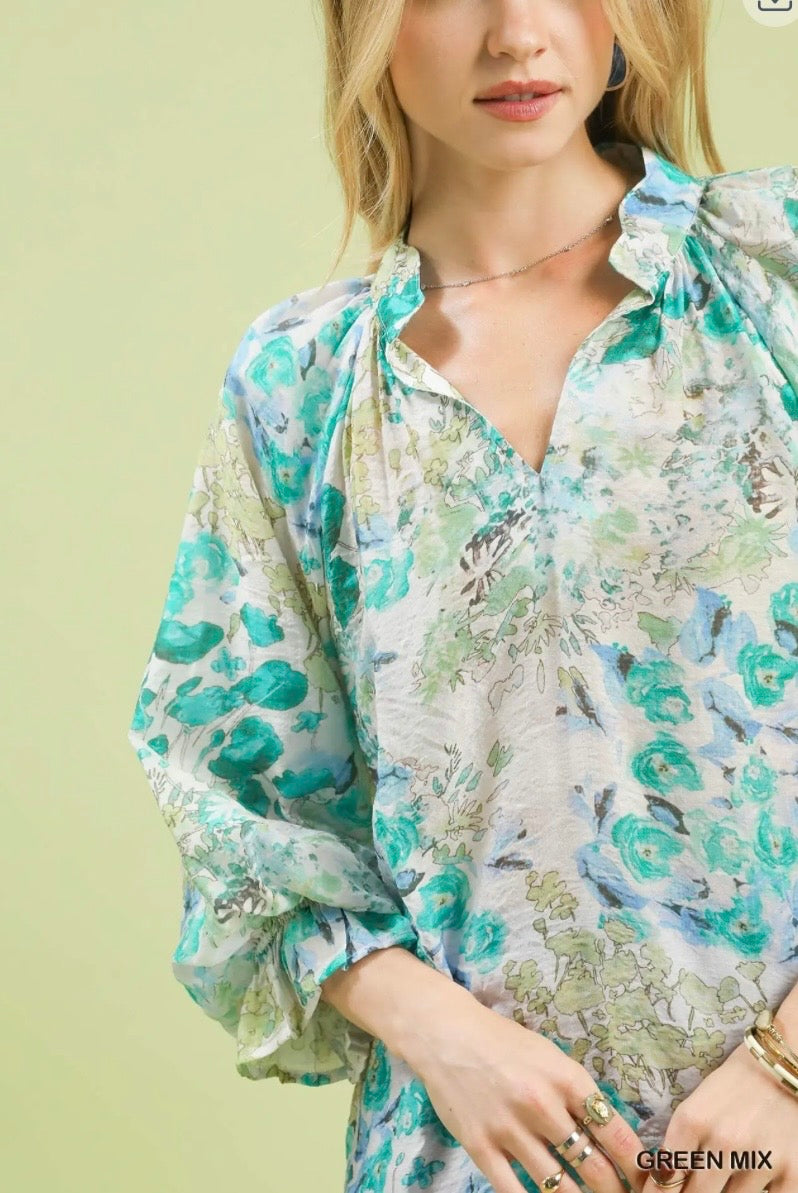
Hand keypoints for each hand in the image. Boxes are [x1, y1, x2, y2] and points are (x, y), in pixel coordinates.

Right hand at [406, 997, 649, 1192]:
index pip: (616, 1132)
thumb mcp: (550, 1056)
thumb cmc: (503, 1042)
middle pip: (594, 1167)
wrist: (446, 1033)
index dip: (637, 1164)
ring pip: (559, 1186)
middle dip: (614, 1190)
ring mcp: (510, 1129)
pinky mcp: (481, 1147)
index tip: (648, 1179)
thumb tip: (609, 1133)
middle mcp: (542, 1105)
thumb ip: (577, 1093)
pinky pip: (514, 1192)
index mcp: (566, 1078)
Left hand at [640, 1041, 797, 1192]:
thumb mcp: (697, 1105)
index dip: (665, 1191)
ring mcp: (759, 1158)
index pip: (667, 1177)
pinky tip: (762, 1175)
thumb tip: (667, 1182)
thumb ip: (681, 1144)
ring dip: (731, 1190)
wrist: (781, 1068)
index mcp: (692, 1121)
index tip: (669, 1191)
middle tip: (706, 1180)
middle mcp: (723, 1141)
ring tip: (738, 1166)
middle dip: (699, 1191)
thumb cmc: (734, 1086)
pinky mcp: (792, 1173)